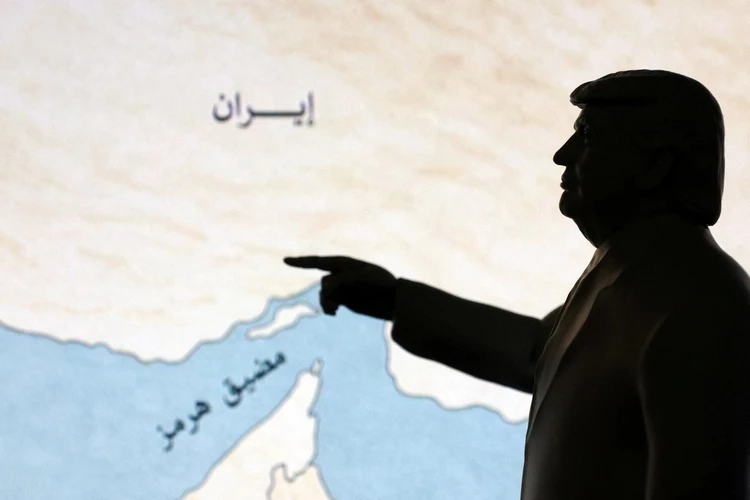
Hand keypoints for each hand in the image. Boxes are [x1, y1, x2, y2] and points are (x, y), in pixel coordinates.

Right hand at [283, 255, 397, 319]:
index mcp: (345, 263)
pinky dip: (329, 307)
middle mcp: (340, 274)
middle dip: (329, 293)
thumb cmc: (383, 285)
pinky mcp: (343, 299)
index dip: (301, 262)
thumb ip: (343, 280)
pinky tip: (334, 313)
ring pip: (323, 294)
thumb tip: (324, 287)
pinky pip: (328, 302)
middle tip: (339, 303)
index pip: (319, 261)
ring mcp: (341, 287)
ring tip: (334, 311)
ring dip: (326, 302)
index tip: (285, 261)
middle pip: (324, 283)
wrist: (394, 300)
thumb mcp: (365, 279)